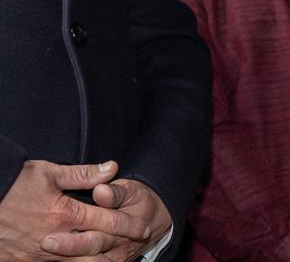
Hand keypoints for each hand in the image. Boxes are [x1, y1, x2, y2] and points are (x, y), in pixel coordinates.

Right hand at [0, 160, 147, 261]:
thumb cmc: (10, 184)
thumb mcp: (47, 173)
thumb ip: (83, 174)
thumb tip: (113, 168)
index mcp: (65, 214)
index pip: (108, 222)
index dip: (129, 225)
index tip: (144, 228)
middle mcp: (55, 238)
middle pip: (96, 252)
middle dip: (116, 250)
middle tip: (132, 249)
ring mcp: (37, 254)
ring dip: (94, 261)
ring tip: (110, 258)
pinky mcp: (20, 261)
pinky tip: (76, 260)